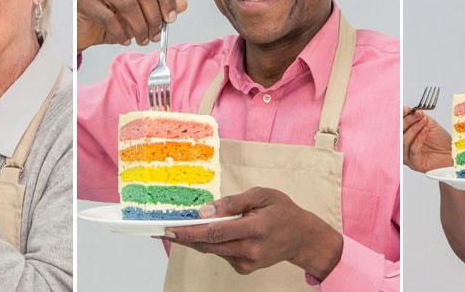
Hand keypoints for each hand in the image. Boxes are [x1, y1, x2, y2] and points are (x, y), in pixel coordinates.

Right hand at [76, 0, 187, 52]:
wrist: (83, 29)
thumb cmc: (111, 19)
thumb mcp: (141, 15)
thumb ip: (161, 7)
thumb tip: (184, 3)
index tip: (171, 19)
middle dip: (154, 18)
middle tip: (156, 35)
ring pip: (128, 5)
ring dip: (139, 27)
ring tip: (141, 39)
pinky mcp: (85, 1)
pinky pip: (109, 18)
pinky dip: (121, 33)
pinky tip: (124, 40)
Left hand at [166, 187, 342, 279]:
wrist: (302, 238)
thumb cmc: (283, 211)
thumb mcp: (262, 195)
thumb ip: (232, 203)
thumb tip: (205, 211)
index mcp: (256, 228)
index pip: (216, 232)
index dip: (189, 231)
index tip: (169, 228)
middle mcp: (251, 250)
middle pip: (209, 245)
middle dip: (184, 236)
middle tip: (162, 229)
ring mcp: (247, 263)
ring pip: (212, 250)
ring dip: (195, 239)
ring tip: (178, 229)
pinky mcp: (244, 269)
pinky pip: (221, 254)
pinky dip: (212, 243)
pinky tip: (211, 233)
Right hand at [403, 107, 452, 172]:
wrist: (451, 151)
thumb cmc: (440, 139)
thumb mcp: (428, 124)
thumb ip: (418, 117)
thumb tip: (411, 110)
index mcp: (404, 135)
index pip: (397, 125)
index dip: (399, 117)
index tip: (406, 109)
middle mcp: (402, 146)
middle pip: (398, 133)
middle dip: (408, 121)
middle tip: (418, 114)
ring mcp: (407, 156)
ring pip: (403, 141)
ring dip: (414, 129)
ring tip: (424, 122)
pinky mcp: (414, 163)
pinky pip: (413, 150)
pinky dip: (419, 138)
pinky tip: (425, 131)